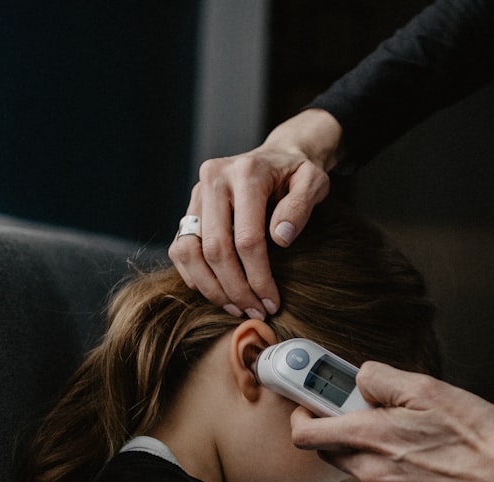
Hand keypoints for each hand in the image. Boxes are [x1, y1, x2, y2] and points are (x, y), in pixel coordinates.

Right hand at [170, 109, 342, 317]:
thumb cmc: (297, 173)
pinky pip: (180, 249)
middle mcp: (213, 179)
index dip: (258, 277)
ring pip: (189, 252)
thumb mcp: (314, 181)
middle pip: (214, 249)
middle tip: (255, 312)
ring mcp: (196, 194)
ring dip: (211, 288)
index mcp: (246, 173)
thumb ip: (301, 206)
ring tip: (236, 308)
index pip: (246, 239)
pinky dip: (195, 277)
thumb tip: (280, 238)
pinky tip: (220, 293)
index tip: (272, 302)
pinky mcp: (189, 208)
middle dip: (235, 289)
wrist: (277, 156)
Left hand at [292, 362, 493, 481]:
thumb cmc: (475, 434)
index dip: (301, 413)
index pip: (306, 434)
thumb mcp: (427, 389)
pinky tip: (428, 455)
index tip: (308, 399)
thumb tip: (360, 378)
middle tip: (362, 407)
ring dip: (370, 448)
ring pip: (362, 468)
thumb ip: (383, 379)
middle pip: (330, 453)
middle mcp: (374, 474)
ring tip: (407, 429)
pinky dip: (396, 468)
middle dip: (336, 428)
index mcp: (370, 440)